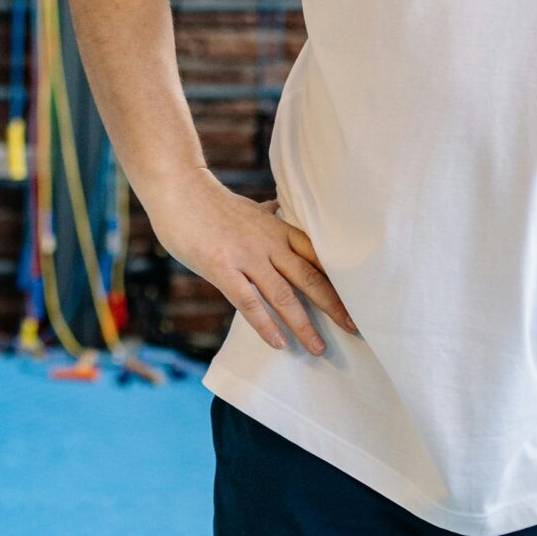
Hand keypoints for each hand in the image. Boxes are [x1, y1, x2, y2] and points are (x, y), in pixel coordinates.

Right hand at [148, 175, 355, 354]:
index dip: (339, 280)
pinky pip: (249, 302)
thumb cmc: (209, 201)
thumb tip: (277, 206)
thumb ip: (266, 213)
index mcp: (277, 229)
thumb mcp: (247, 207)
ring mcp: (246, 257)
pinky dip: (266, 325)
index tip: (358, 299)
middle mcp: (269, 243)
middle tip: (354, 328)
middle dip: (334, 305)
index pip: (317, 257)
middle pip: (310, 277)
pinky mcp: (222, 268)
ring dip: (303, 324)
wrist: (178, 188)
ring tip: (318, 348)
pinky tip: (278, 343)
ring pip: (284, 295)